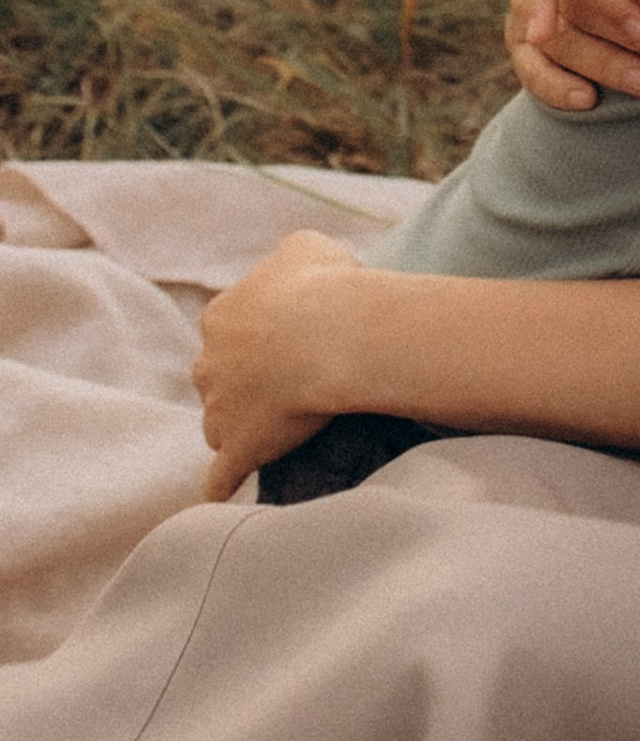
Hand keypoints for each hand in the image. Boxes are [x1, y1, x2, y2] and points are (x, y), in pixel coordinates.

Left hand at [194, 230, 370, 501]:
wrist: (329, 335)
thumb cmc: (322, 285)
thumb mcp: (303, 246)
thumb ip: (284, 261)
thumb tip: (288, 273)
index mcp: (221, 314)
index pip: (227, 327)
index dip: (257, 334)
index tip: (287, 337)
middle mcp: (208, 362)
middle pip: (216, 377)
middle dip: (241, 380)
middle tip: (285, 380)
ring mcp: (218, 409)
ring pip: (217, 423)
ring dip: (237, 426)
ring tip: (272, 431)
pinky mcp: (235, 449)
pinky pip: (220, 477)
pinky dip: (222, 485)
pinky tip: (226, 494)